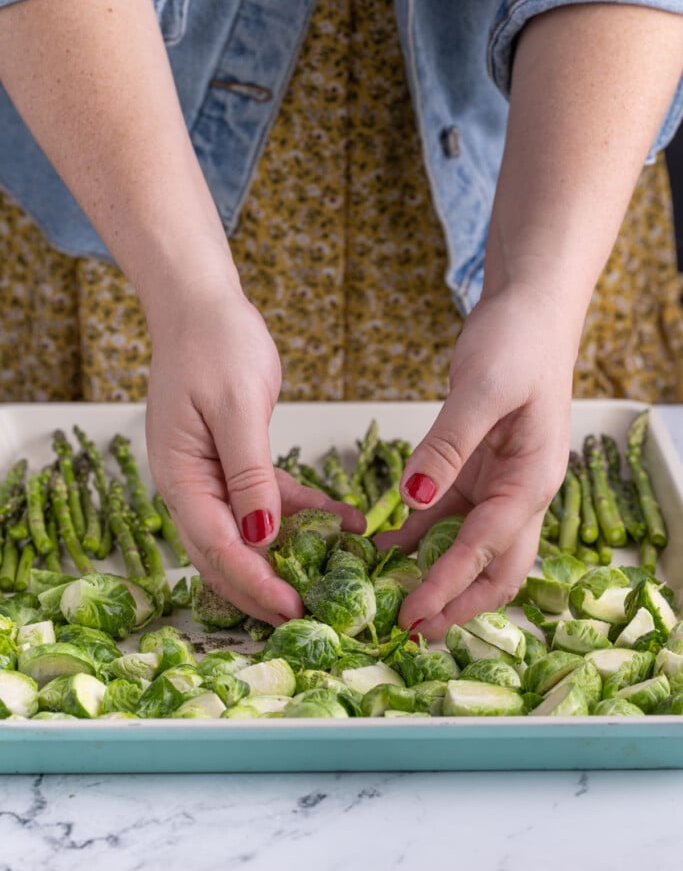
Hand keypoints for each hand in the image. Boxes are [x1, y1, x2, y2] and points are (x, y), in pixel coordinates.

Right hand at [145, 278, 364, 624]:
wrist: (205, 305)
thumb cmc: (214, 344)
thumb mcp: (236, 406)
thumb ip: (249, 473)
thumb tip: (261, 538)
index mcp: (180, 477)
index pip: (218, 547)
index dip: (256, 582)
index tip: (294, 609)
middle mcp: (191, 486)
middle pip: (228, 556)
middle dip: (269, 590)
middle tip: (316, 619)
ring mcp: (212, 477)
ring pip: (253, 536)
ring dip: (294, 557)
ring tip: (343, 576)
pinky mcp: (238, 463)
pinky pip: (273, 501)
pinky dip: (306, 515)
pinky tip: (348, 522)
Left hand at [377, 284, 575, 638]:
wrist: (529, 312)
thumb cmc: (517, 343)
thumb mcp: (481, 389)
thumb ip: (448, 445)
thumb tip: (414, 501)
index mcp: (531, 480)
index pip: (487, 548)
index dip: (448, 585)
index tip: (412, 615)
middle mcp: (519, 492)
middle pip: (494, 569)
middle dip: (456, 604)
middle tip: (410, 630)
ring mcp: (497, 484)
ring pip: (470, 550)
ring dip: (436, 578)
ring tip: (392, 602)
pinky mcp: (474, 470)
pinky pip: (448, 517)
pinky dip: (421, 539)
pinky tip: (386, 549)